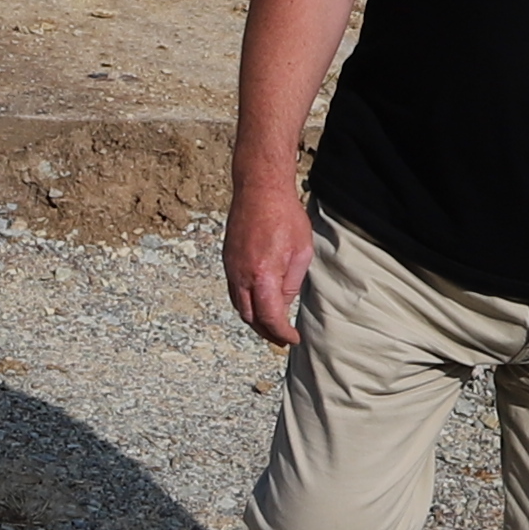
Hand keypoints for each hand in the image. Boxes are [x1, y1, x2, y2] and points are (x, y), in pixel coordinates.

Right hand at [225, 175, 311, 347]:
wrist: (259, 190)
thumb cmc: (284, 215)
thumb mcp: (301, 253)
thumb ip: (291, 283)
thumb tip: (284, 303)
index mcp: (263, 276)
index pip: (271, 318)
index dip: (282, 333)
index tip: (292, 339)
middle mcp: (242, 276)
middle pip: (250, 318)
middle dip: (267, 332)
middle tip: (282, 338)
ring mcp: (231, 268)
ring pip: (239, 306)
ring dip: (255, 320)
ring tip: (271, 326)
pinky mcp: (228, 260)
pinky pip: (234, 291)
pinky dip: (246, 303)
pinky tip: (258, 302)